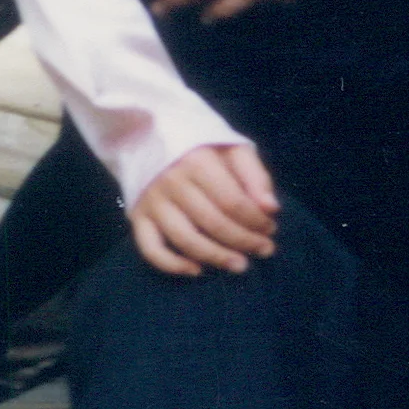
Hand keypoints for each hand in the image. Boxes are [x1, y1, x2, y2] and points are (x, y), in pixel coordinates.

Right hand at [128, 142, 278, 275]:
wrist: (153, 138)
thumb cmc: (203, 148)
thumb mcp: (233, 149)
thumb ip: (256, 176)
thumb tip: (271, 209)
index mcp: (197, 162)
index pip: (232, 201)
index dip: (255, 220)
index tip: (271, 228)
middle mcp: (172, 183)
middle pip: (213, 223)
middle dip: (243, 241)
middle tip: (265, 250)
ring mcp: (152, 202)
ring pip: (185, 239)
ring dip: (216, 257)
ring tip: (240, 265)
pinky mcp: (138, 217)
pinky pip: (151, 249)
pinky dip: (172, 265)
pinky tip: (196, 270)